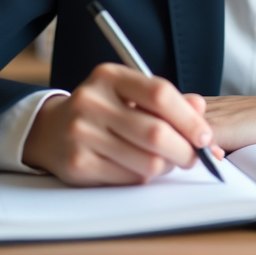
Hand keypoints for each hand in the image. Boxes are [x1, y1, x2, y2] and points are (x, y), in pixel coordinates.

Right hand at [22, 63, 214, 185]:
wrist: (50, 130)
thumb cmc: (102, 111)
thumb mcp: (130, 94)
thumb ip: (167, 100)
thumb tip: (200, 109)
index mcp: (109, 77)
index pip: (159, 93)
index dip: (189, 118)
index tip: (205, 135)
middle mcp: (92, 101)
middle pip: (156, 132)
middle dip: (185, 150)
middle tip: (195, 157)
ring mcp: (82, 133)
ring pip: (147, 161)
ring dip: (167, 166)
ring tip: (166, 161)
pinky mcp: (78, 164)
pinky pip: (130, 178)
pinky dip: (144, 176)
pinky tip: (140, 168)